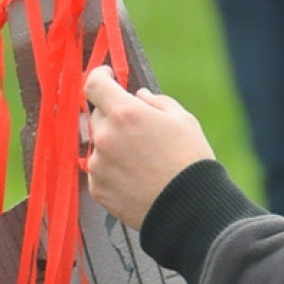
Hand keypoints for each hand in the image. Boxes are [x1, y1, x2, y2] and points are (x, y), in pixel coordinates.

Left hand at [84, 66, 215, 230]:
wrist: (188, 208)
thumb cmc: (190, 159)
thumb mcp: (182, 119)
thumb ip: (156, 102)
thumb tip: (138, 96)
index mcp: (126, 113)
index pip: (94, 84)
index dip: (100, 76)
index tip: (109, 77)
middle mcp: (105, 137)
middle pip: (97, 114)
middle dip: (114, 114)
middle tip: (139, 127)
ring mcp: (98, 165)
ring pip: (99, 143)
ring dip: (114, 143)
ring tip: (143, 159)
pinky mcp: (97, 189)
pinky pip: (99, 169)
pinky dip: (112, 168)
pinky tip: (137, 176)